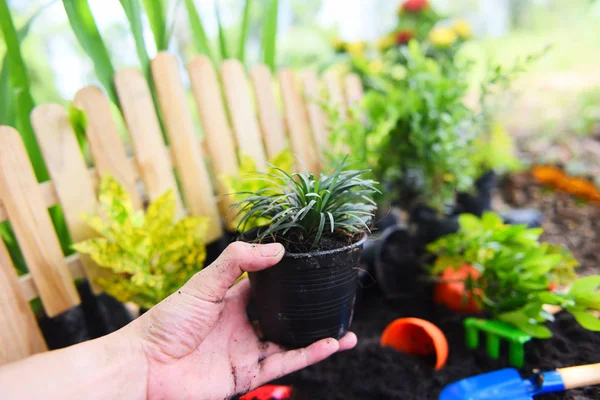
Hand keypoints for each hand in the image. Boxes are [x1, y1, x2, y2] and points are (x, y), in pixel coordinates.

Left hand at [130, 242, 356, 398]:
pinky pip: (285, 363)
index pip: (265, 286)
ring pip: (290, 342)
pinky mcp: (248, 375)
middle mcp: (242, 325)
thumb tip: (277, 250)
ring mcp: (246, 350)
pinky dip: (309, 355)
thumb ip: (237, 262)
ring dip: (318, 336)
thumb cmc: (167, 323)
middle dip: (308, 309)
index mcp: (231, 301)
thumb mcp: (203, 284)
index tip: (312, 265)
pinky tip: (331, 344)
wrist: (145, 367)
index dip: (287, 277)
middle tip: (334, 298)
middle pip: (283, 316)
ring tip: (345, 327)